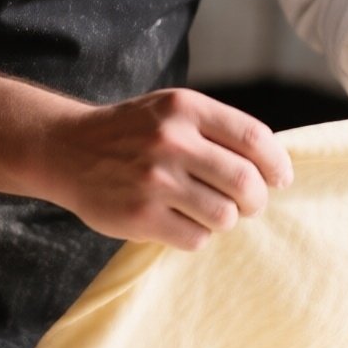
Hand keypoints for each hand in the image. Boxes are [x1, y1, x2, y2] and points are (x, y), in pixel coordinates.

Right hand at [37, 87, 294, 249]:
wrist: (67, 149)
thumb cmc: (132, 132)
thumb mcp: (171, 111)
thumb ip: (216, 129)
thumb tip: (272, 164)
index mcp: (185, 108)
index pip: (254, 139)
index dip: (276, 164)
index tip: (281, 179)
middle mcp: (171, 141)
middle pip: (246, 183)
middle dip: (256, 201)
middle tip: (249, 205)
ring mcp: (155, 180)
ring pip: (224, 216)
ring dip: (225, 220)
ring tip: (210, 212)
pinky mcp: (140, 216)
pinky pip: (195, 239)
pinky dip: (196, 236)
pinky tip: (180, 222)